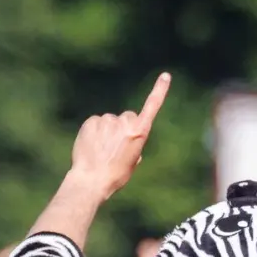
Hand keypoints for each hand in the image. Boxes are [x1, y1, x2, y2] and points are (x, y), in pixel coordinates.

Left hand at [67, 73, 169, 199]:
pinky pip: (95, 123)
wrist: (91, 181)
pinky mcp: (92, 121)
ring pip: (109, 121)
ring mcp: (108, 120)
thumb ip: (134, 147)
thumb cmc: (115, 176)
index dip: (159, 90)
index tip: (165, 76)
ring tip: (100, 150)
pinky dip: (93, 131)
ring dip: (106, 131)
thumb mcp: (132, 162)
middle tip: (114, 146)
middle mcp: (125, 122)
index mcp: (140, 132)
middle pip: (127, 117)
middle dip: (122, 127)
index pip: (152, 106)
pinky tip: (90, 146)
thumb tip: (130, 145)